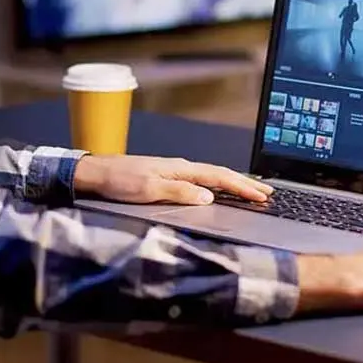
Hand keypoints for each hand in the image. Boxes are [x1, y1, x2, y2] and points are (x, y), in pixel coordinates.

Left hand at [73, 155, 272, 204]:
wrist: (96, 172)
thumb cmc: (119, 181)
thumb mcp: (149, 190)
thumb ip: (179, 192)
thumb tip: (208, 196)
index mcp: (181, 169)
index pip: (219, 177)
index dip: (242, 187)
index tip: (262, 195)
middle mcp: (181, 167)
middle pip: (220, 174)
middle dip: (244, 183)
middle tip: (267, 192)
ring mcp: (175, 171)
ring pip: (212, 176)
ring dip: (233, 184)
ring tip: (250, 191)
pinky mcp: (167, 176)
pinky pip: (201, 179)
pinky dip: (217, 185)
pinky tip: (219, 191)